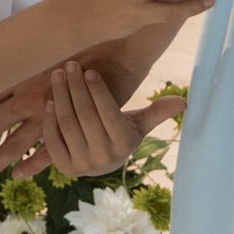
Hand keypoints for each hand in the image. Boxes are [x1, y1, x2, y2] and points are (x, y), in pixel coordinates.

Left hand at [38, 64, 185, 177]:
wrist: (101, 162)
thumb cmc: (120, 133)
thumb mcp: (139, 124)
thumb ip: (157, 111)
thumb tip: (184, 101)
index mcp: (124, 144)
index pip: (109, 112)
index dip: (98, 91)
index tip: (90, 71)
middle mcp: (105, 157)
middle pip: (85, 115)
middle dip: (76, 87)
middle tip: (69, 65)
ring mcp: (83, 165)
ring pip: (67, 124)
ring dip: (60, 97)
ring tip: (57, 75)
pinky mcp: (65, 168)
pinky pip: (53, 140)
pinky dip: (49, 120)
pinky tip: (48, 100)